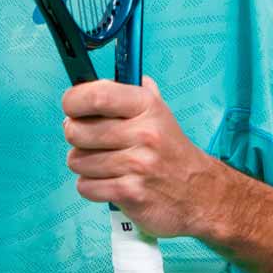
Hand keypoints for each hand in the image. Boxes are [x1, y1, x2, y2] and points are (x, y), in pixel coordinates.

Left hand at [62, 75, 221, 238]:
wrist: (200, 193)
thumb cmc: (171, 152)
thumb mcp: (160, 112)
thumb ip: (133, 91)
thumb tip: (100, 78)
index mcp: (147, 106)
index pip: (96, 95)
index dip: (73, 101)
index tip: (72, 107)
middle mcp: (143, 133)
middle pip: (76, 130)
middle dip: (76, 137)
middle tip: (90, 141)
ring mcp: (137, 165)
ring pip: (76, 160)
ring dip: (85, 165)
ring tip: (106, 164)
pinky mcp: (131, 193)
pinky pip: (85, 186)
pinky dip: (92, 186)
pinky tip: (110, 182)